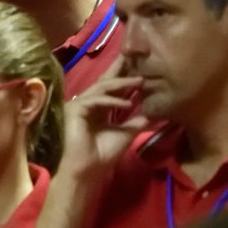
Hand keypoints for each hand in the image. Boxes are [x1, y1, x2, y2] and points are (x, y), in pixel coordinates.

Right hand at [55, 57, 146, 184]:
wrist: (87, 171)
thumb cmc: (102, 156)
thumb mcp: (125, 135)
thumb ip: (136, 122)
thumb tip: (152, 113)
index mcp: (98, 109)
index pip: (112, 89)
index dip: (125, 79)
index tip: (140, 71)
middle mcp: (88, 103)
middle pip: (105, 81)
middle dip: (120, 69)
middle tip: (133, 55)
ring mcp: (80, 104)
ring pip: (102, 88)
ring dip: (122, 84)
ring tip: (140, 81)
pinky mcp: (75, 108)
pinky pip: (96, 100)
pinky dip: (112, 101)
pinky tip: (127, 103)